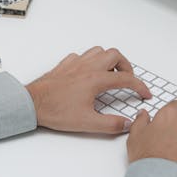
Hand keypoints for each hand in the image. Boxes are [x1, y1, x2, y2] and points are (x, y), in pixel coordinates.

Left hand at [25, 46, 150, 134]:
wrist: (32, 103)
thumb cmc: (55, 110)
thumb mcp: (87, 123)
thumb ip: (111, 124)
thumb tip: (127, 124)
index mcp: (95, 79)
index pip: (126, 79)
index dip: (140, 86)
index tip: (145, 94)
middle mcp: (87, 67)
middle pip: (115, 55)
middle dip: (126, 66)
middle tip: (128, 80)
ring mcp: (75, 63)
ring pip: (98, 51)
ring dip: (109, 60)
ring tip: (111, 74)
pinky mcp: (64, 65)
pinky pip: (82, 55)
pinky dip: (91, 61)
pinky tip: (89, 73)